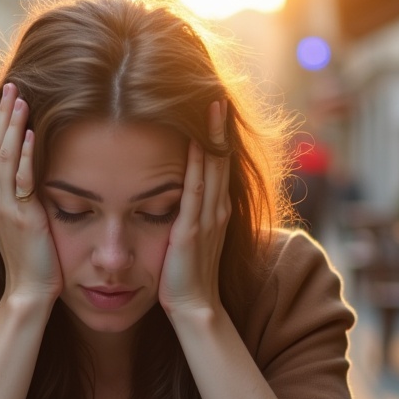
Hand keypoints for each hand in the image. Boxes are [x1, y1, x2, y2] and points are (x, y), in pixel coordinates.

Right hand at [0, 84, 60, 304]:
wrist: (27, 290)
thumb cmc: (33, 258)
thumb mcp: (25, 220)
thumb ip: (27, 196)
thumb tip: (41, 172)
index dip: (2, 122)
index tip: (11, 97)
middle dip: (5, 114)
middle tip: (13, 85)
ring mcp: (5, 206)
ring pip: (6, 156)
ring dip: (14, 125)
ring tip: (20, 98)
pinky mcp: (20, 216)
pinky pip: (22, 179)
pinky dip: (26, 154)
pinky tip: (31, 133)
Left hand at [160, 100, 229, 317]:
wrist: (194, 308)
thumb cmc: (186, 274)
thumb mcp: (191, 235)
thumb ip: (190, 212)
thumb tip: (178, 189)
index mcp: (217, 209)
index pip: (219, 163)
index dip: (218, 134)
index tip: (214, 104)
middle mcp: (217, 209)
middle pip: (221, 158)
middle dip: (219, 126)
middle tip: (217, 91)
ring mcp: (207, 219)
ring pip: (212, 169)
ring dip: (212, 136)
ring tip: (212, 105)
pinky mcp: (191, 231)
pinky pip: (195, 191)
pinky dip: (195, 164)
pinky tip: (193, 142)